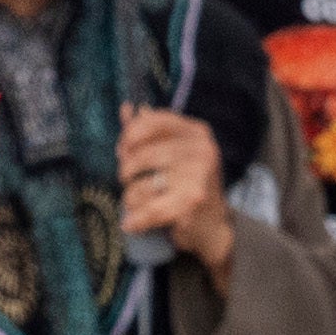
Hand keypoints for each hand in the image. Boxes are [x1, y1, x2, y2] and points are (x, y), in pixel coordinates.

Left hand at [114, 104, 236, 272]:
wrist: (213, 226)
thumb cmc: (187, 185)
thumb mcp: (173, 153)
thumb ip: (148, 131)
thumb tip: (127, 108)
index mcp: (196, 132)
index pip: (152, 121)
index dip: (129, 136)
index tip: (123, 152)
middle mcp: (201, 151)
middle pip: (141, 156)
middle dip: (126, 172)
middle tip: (128, 182)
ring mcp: (198, 177)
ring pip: (140, 186)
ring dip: (130, 199)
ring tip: (139, 204)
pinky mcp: (191, 203)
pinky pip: (148, 210)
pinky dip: (135, 220)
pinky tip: (130, 224)